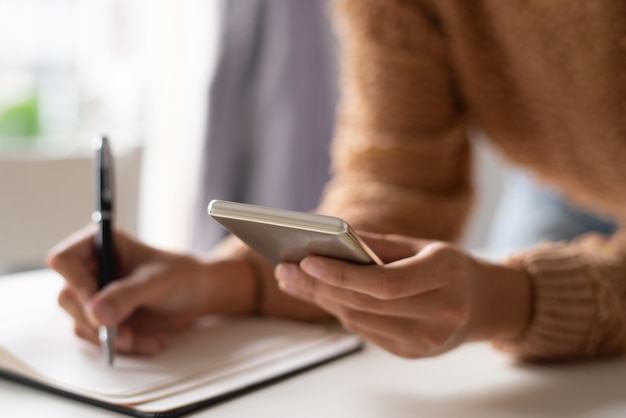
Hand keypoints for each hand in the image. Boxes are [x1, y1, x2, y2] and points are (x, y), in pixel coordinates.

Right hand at [47, 225, 255, 354]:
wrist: (197, 294)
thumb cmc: (181, 275)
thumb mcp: (156, 282)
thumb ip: (127, 295)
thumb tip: (96, 313)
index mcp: (100, 243)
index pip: (65, 259)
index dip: (76, 284)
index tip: (97, 306)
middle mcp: (92, 267)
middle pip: (68, 297)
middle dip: (98, 321)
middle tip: (124, 334)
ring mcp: (95, 293)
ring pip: (82, 322)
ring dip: (113, 338)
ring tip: (146, 339)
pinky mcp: (102, 316)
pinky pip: (98, 337)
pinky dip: (122, 345)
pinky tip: (149, 341)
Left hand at [274, 232, 530, 357]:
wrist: (482, 303)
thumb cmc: (447, 265)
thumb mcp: (420, 244)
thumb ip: (376, 244)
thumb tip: (327, 238)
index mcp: (447, 275)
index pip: (386, 282)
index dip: (343, 274)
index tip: (306, 260)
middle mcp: (441, 313)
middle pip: (366, 304)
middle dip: (320, 287)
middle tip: (285, 270)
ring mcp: (428, 340)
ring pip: (360, 320)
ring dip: (324, 300)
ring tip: (295, 280)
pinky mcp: (413, 353)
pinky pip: (366, 332)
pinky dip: (342, 311)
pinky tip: (322, 295)